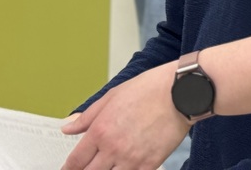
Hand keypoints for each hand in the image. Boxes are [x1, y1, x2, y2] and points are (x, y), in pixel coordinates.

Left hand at [60, 62, 188, 169]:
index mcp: (101, 130)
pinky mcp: (150, 164)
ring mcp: (132, 159)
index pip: (76, 161)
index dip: (68, 169)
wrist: (181, 92)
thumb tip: (68, 127)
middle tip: (85, 168)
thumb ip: (88, 116)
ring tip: (107, 167)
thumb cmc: (151, 89)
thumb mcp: (113, 95)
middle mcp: (113, 148)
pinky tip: (125, 168)